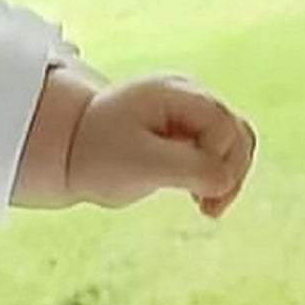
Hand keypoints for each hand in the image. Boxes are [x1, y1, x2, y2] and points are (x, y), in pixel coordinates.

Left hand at [65, 75, 255, 215]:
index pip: (222, 124)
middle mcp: (187, 96)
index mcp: (174, 93)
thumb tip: (226, 180)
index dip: (220, 160)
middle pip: (236, 131)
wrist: (68, 150)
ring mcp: (188, 112)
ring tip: (208, 208)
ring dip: (229, 175)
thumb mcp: (141, 165)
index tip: (197, 194)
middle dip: (232, 172)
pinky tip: (201, 199)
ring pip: (234, 142)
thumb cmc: (96, 155)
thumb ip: (189, 169)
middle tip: (210, 211)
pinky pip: (218, 150)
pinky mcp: (186, 131)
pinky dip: (217, 174)